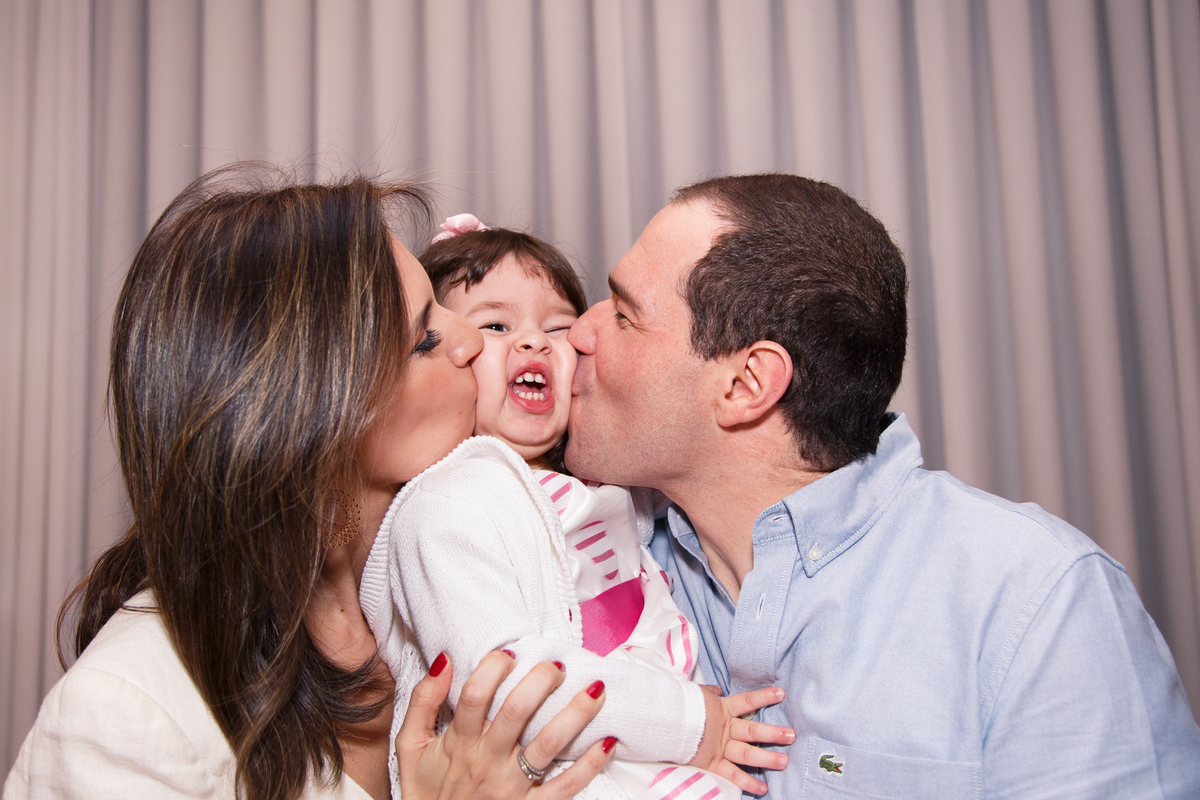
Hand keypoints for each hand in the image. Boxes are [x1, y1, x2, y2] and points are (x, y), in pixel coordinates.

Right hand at [397, 650, 616, 798]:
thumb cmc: (427, 790)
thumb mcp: (410, 747)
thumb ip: (422, 703)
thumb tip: (444, 661)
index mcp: (460, 742)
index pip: (475, 695)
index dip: (493, 668)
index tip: (509, 654)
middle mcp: (488, 761)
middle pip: (518, 712)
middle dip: (542, 681)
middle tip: (557, 665)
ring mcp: (513, 786)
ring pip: (549, 744)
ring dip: (576, 714)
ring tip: (596, 689)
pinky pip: (567, 786)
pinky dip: (591, 764)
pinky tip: (608, 741)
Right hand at [688, 685, 793, 794]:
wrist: (663, 721)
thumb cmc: (677, 705)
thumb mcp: (693, 693)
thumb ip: (708, 692)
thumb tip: (717, 688)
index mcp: (720, 709)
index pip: (746, 701)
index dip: (764, 697)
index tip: (781, 694)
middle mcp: (724, 730)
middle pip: (752, 731)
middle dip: (773, 733)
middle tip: (792, 735)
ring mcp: (719, 748)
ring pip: (747, 754)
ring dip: (767, 759)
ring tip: (784, 761)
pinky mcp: (711, 764)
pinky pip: (732, 776)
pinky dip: (747, 783)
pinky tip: (763, 789)